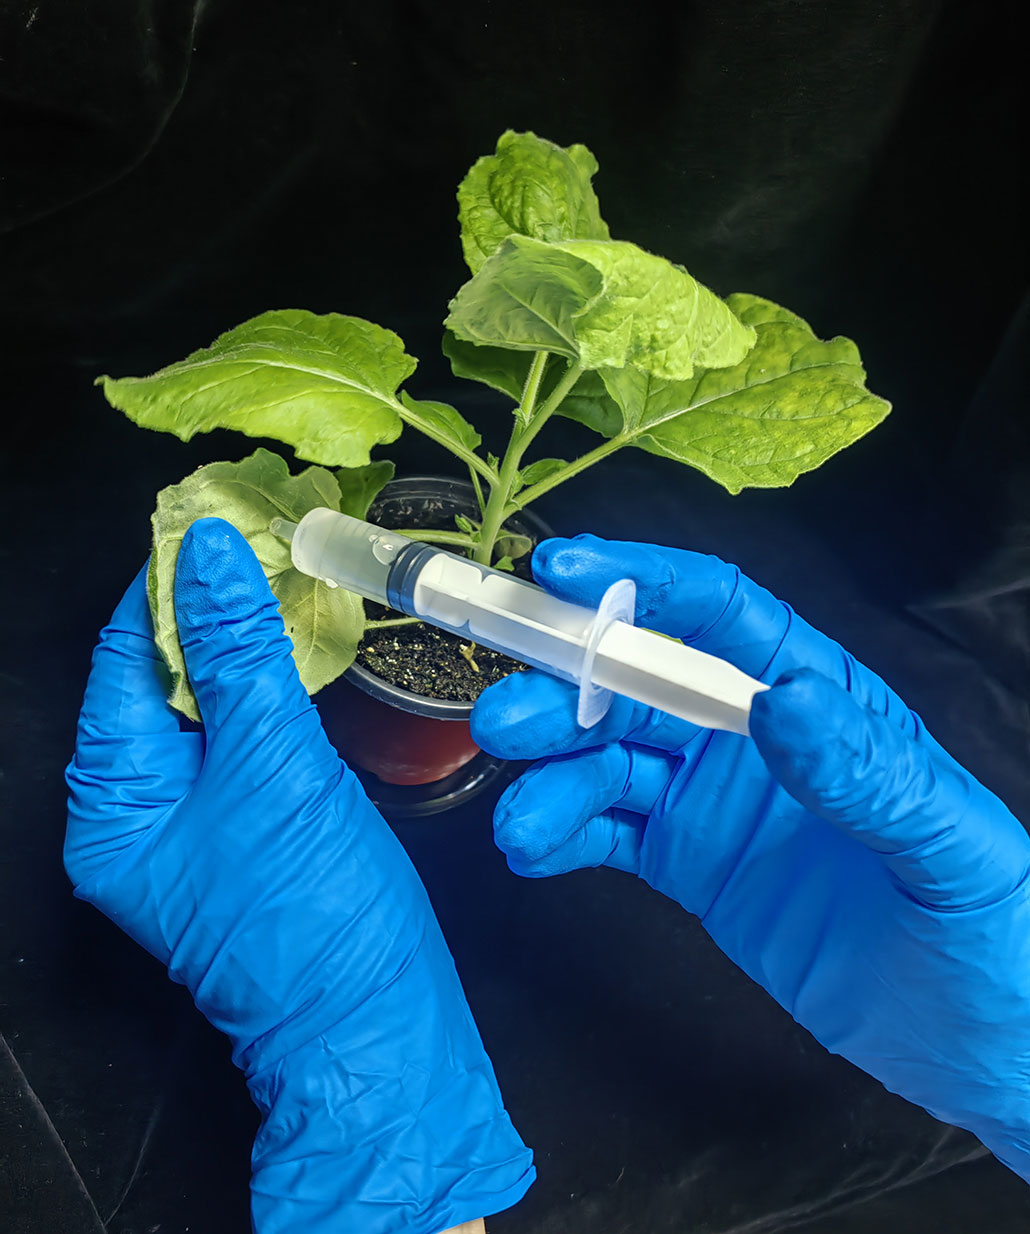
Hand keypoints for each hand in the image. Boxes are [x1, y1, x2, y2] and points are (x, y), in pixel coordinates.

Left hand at [65, 519, 533, 1233]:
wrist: (379, 1023)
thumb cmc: (316, 922)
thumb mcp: (272, 771)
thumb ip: (239, 655)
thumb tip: (207, 556)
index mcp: (114, 807)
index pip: (124, 662)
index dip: (164, 586)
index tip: (206, 519)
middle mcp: (140, 815)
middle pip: (158, 680)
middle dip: (205, 605)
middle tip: (255, 534)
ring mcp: (194, 824)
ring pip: (205, 704)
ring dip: (239, 639)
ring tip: (279, 571)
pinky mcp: (246, 828)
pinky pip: (242, 737)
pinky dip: (266, 684)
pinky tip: (298, 643)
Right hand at [471, 534, 1029, 1180]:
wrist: (977, 1041)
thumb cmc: (990, 931)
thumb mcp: (945, 846)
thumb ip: (864, 773)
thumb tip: (785, 699)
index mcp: (820, 698)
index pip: (718, 614)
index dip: (639, 584)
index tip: (560, 574)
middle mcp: (752, 734)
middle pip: (640, 684)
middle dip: (566, 692)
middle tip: (505, 720)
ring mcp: (713, 798)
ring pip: (608, 760)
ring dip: (551, 778)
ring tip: (519, 825)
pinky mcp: (688, 863)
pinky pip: (609, 834)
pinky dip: (562, 835)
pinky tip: (533, 851)